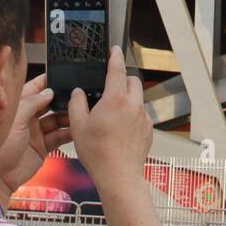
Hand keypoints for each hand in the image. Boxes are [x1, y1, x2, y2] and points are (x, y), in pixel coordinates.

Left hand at [0, 73, 71, 193]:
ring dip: (67, 116)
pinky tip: (78, 129)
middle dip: (61, 99)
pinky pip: (59, 136)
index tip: (61, 76)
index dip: (46, 82)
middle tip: (76, 94)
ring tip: (80, 112)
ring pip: (56, 119)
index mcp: (17, 107)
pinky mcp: (42, 147)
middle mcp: (27, 118)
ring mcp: (35, 132)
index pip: (33, 88)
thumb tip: (48, 91)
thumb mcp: (16, 119)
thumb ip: (32, 103)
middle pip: (48, 103)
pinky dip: (69, 133)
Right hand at [68, 46, 151, 192]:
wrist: (119, 175)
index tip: (115, 50)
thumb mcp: (78, 126)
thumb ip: (76, 104)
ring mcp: (144, 117)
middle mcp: (133, 104)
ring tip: (113, 113)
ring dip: (128, 98)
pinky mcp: (149, 129)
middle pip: (132, 81)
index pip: (117, 69)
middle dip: (123, 79)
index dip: (115, 56)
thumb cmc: (98, 152)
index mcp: (115, 99)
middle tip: (110, 88)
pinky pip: (141, 114)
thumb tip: (79, 93)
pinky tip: (120, 129)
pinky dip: (132, 114)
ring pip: (138, 98)